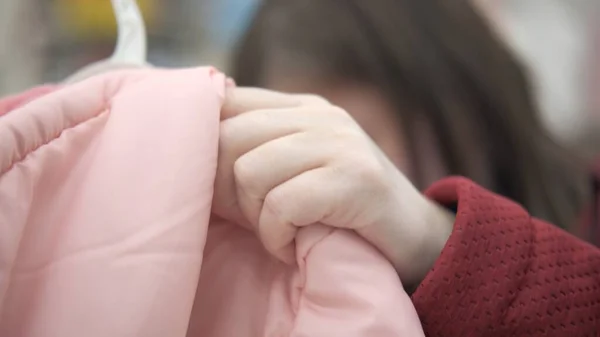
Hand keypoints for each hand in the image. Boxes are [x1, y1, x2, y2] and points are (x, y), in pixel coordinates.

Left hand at [213, 88, 453, 285]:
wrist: (415, 238)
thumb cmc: (344, 209)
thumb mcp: (299, 169)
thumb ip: (260, 149)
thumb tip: (199, 146)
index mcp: (304, 107)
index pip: (230, 103)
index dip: (208, 146)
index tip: (221, 186)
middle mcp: (322, 115)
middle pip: (230, 138)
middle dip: (226, 190)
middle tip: (250, 218)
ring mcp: (340, 143)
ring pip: (250, 171)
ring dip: (255, 217)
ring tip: (278, 232)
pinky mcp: (354, 178)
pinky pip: (281, 205)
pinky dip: (276, 237)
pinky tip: (292, 246)